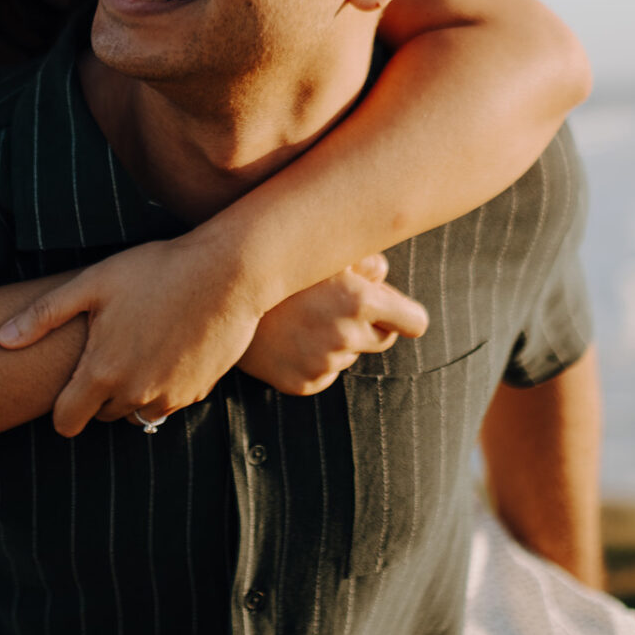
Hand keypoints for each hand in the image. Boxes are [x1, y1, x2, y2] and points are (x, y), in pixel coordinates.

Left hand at [0, 236, 274, 436]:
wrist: (227, 273)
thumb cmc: (156, 270)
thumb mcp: (93, 283)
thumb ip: (43, 315)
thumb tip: (1, 340)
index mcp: (102, 372)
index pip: (66, 422)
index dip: (60, 409)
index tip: (65, 390)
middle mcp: (135, 394)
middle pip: (101, 415)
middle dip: (97, 393)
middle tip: (106, 351)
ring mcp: (170, 397)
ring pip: (136, 413)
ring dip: (130, 392)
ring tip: (137, 346)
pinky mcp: (198, 393)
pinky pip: (168, 402)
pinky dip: (162, 385)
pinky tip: (167, 347)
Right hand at [237, 258, 425, 395]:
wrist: (220, 298)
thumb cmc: (278, 267)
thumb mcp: (324, 251)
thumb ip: (365, 261)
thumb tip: (382, 275)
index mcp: (359, 299)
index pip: (414, 323)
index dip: (407, 316)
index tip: (399, 314)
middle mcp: (345, 335)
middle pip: (383, 340)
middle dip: (370, 325)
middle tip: (338, 306)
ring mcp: (323, 363)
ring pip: (349, 355)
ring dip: (337, 341)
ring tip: (302, 318)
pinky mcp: (303, 383)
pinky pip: (324, 374)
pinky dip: (313, 360)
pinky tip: (290, 340)